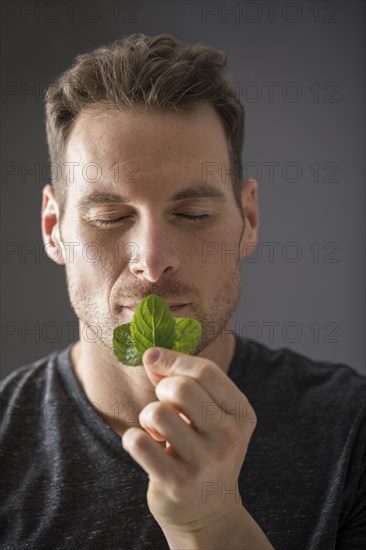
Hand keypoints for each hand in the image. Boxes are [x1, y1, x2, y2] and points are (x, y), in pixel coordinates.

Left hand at [121, 346, 257, 544]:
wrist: (208, 511)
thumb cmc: (204, 448)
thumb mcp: (208, 414)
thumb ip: (183, 380)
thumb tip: (151, 355)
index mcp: (241, 414)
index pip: (205, 371)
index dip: (173, 359)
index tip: (152, 356)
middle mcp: (229, 438)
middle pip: (181, 389)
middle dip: (162, 389)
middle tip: (163, 405)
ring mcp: (204, 463)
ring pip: (157, 413)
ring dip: (147, 416)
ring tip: (157, 431)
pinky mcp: (177, 483)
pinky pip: (137, 442)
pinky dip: (132, 439)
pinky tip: (146, 449)